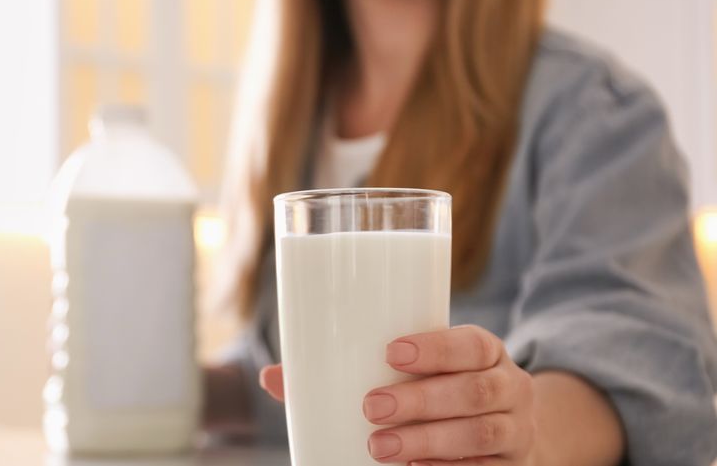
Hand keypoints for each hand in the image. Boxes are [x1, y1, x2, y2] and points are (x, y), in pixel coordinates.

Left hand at [260, 325, 537, 464]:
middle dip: (422, 401)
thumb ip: (351, 371)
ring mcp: (517, 430)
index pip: (471, 343)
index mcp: (486, 352)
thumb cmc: (439, 390)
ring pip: (481, 434)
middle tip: (371, 408)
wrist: (507, 428)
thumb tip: (273, 376)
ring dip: (429, 441)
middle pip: (473, 392)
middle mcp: (511, 387)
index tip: (390, 352)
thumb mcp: (415, 373)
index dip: (436, 347)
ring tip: (380, 448)